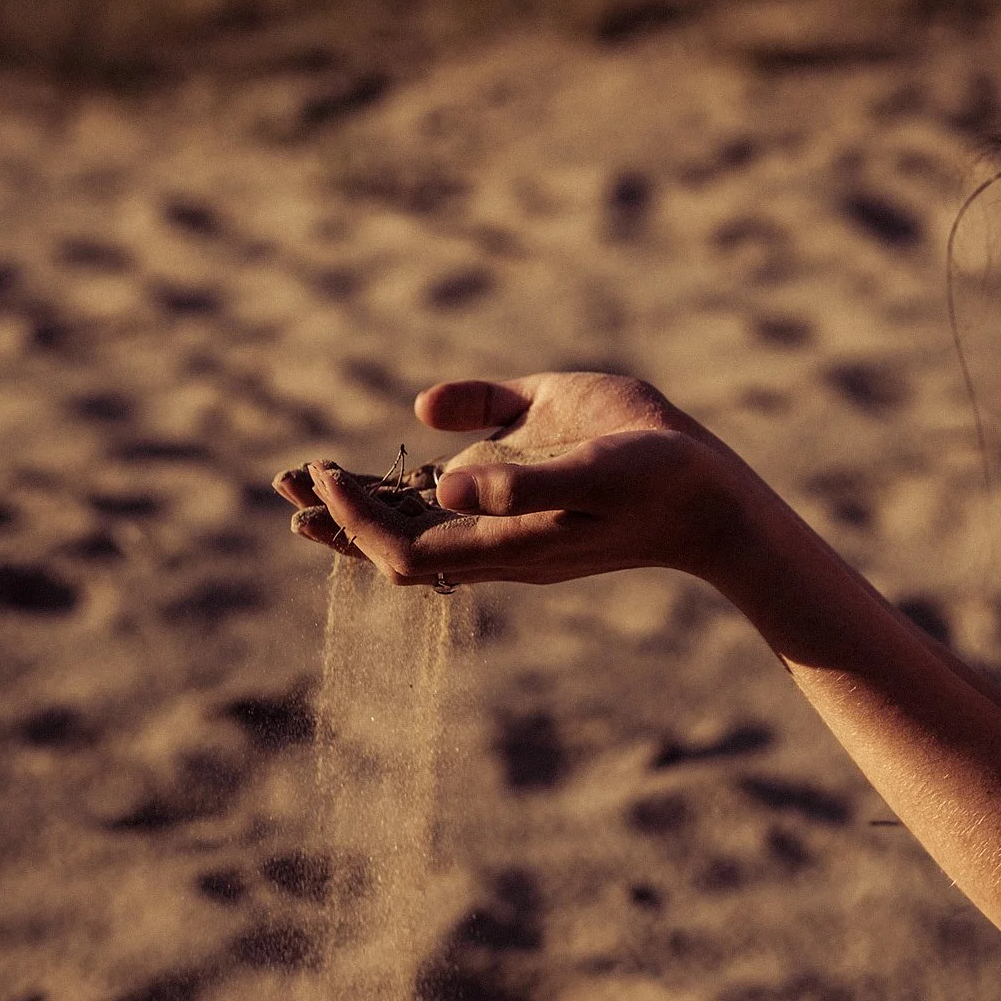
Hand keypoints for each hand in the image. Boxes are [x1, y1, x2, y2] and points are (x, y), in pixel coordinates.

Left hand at [275, 372, 752, 586]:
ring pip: (420, 520)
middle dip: (338, 517)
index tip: (323, 475)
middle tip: (285, 481)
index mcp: (504, 542)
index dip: (354, 519)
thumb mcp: (599, 472)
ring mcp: (511, 513)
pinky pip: (458, 490)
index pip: (402, 548)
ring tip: (310, 475)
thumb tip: (443, 482)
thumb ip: (524, 479)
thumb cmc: (662, 481)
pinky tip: (402, 452)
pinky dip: (415, 479)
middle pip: (396, 543)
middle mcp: (496, 535)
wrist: (714, 497)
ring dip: (365, 501)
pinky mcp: (530, 483)